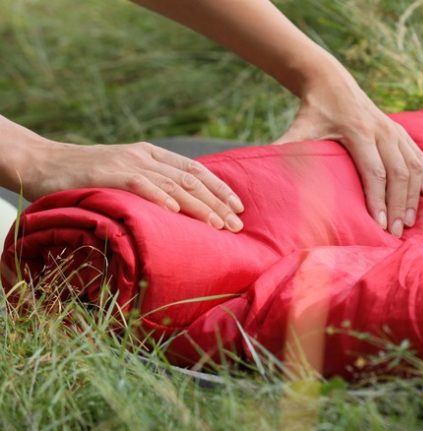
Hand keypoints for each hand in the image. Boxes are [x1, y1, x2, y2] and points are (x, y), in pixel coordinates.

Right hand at [20, 140, 244, 231]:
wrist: (44, 163)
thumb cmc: (87, 176)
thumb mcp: (125, 174)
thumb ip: (151, 183)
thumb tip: (180, 207)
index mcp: (152, 155)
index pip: (196, 169)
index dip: (220, 188)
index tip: (239, 208)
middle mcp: (145, 156)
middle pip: (192, 179)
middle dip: (217, 203)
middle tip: (237, 226)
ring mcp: (128, 163)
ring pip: (174, 184)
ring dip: (199, 206)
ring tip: (219, 225)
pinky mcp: (109, 173)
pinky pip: (140, 184)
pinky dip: (159, 197)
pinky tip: (175, 211)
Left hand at [274, 81, 422, 237]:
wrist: (330, 80)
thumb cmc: (313, 111)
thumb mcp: (299, 129)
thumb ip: (287, 149)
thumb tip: (264, 173)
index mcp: (358, 132)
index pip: (374, 171)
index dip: (379, 200)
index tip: (380, 224)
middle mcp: (381, 130)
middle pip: (398, 173)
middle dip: (399, 204)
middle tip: (397, 232)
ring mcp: (393, 129)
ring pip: (413, 165)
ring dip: (413, 194)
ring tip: (410, 220)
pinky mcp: (400, 130)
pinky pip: (419, 155)